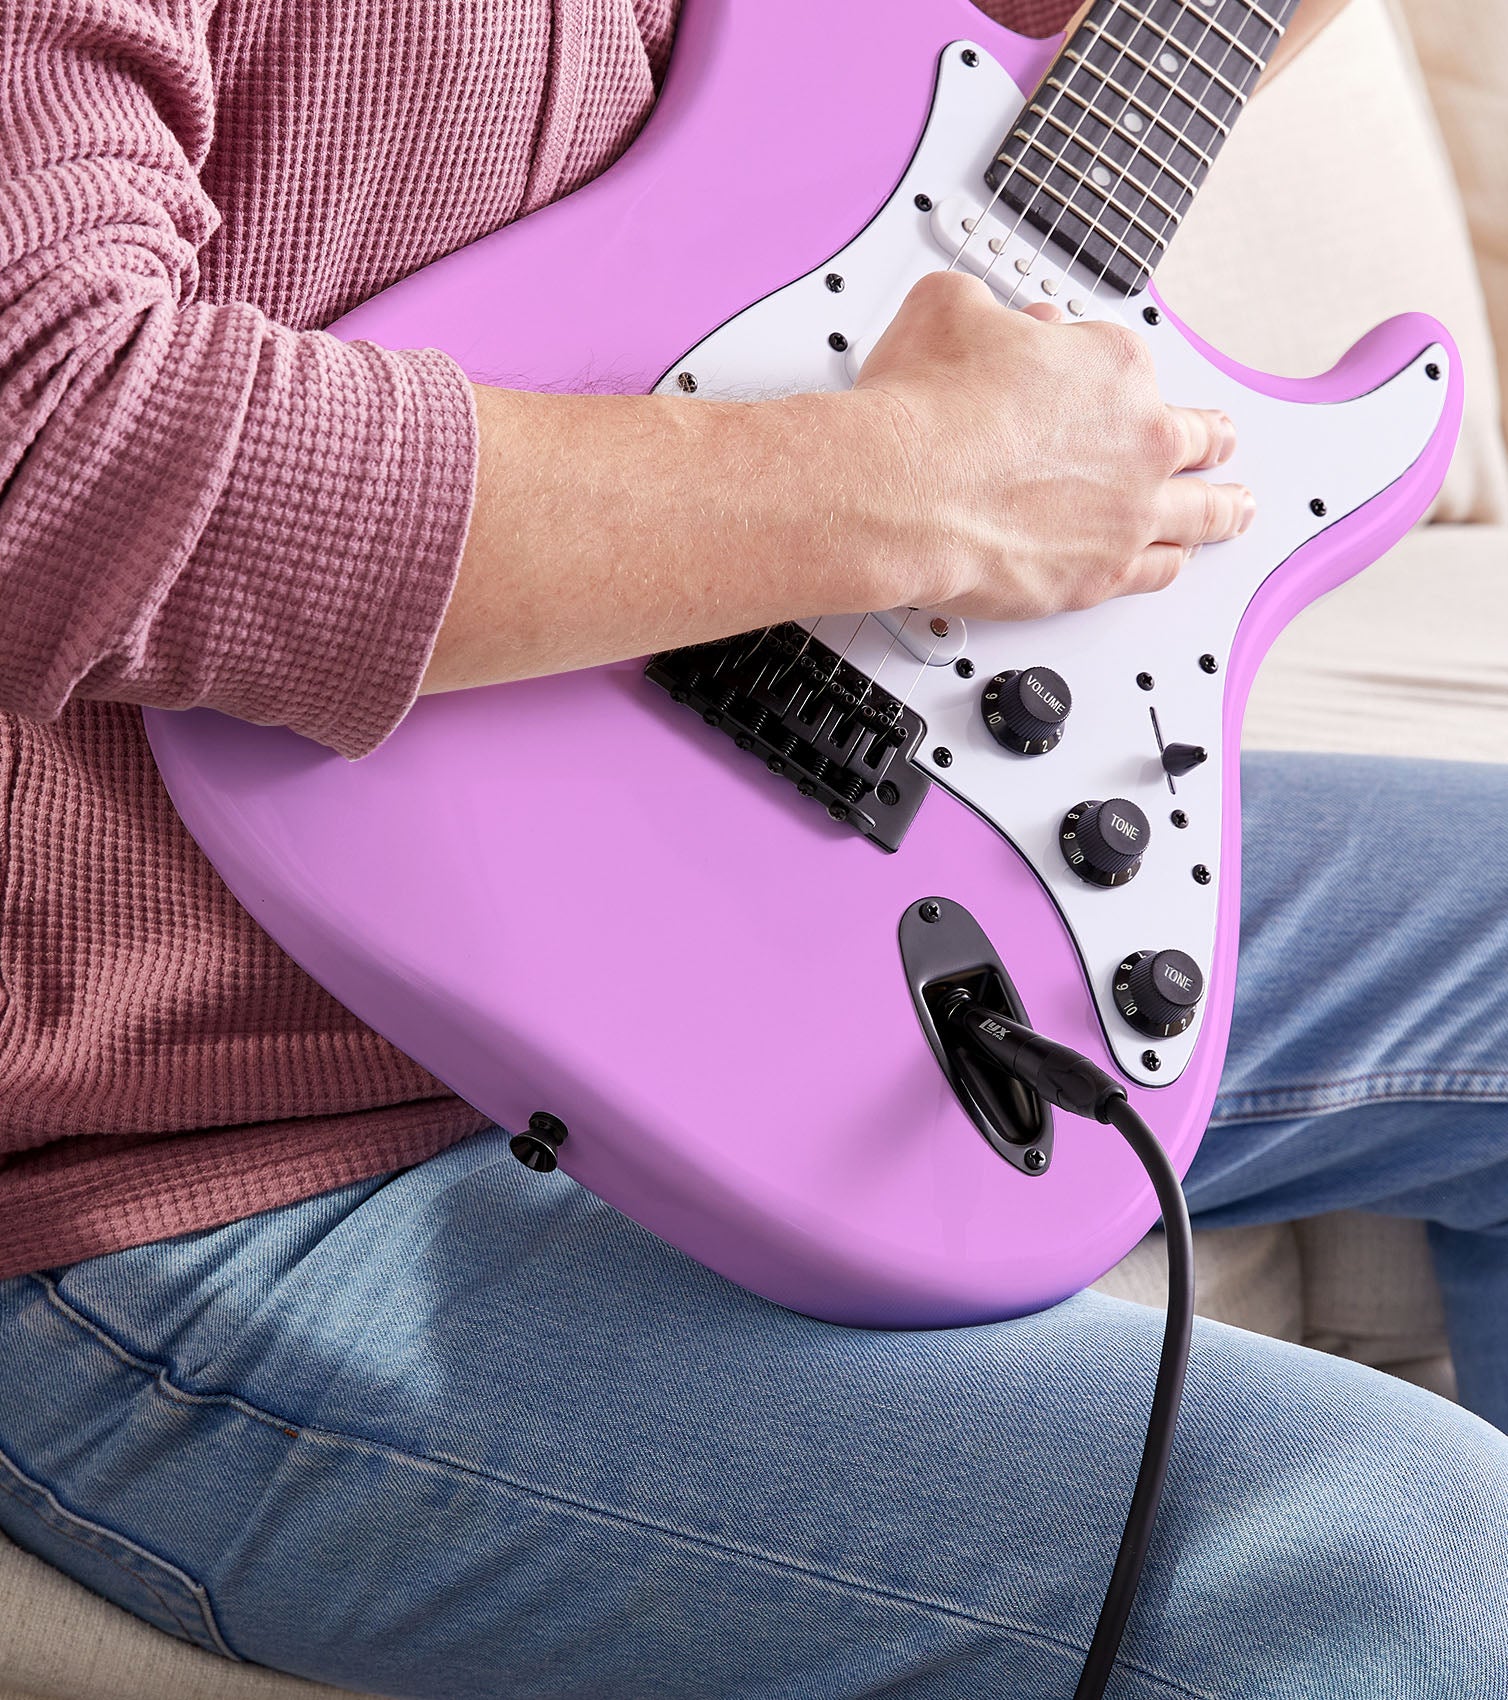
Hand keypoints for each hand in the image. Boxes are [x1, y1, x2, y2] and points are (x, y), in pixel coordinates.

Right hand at [846, 271, 1252, 620]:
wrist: (902, 491)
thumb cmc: (921, 409)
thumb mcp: (947, 309)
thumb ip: (984, 309)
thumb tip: (987, 316)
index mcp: (1112, 367)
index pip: (1130, 368)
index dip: (1110, 379)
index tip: (1097, 387)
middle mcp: (1137, 441)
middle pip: (1195, 440)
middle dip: (1210, 440)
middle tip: (1220, 442)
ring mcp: (1126, 513)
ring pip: (1199, 513)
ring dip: (1222, 509)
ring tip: (1234, 509)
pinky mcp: (1101, 575)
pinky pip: (1159, 571)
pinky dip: (1173, 562)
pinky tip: (1178, 561)